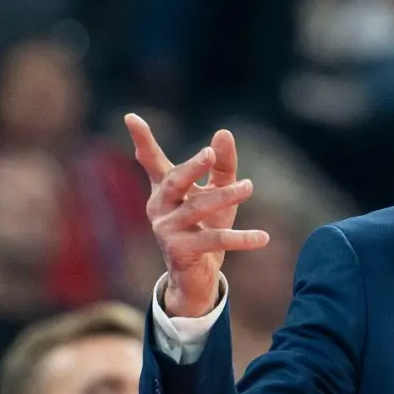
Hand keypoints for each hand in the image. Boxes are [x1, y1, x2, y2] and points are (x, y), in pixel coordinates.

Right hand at [125, 113, 268, 317]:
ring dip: (225, 197)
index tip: (130, 117)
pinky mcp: (181, 251)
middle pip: (174, 181)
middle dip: (191, 167)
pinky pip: (214, 240)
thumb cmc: (204, 227)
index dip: (142, 139)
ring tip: (249, 187)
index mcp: (164, 190)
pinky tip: (263, 237)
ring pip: (197, 207)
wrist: (197, 277)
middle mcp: (159, 207)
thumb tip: (223, 133)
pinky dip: (241, 238)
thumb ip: (222, 166)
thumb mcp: (216, 193)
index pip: (151, 161)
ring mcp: (167, 229)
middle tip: (210, 153)